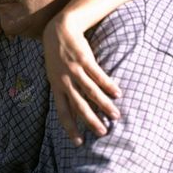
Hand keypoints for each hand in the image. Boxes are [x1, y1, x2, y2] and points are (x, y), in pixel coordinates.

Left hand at [42, 12, 120, 145]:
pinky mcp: (84, 60)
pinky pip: (98, 75)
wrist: (59, 30)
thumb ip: (64, 91)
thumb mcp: (55, 75)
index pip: (62, 112)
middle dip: (90, 120)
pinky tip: (118, 94)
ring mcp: (73, 70)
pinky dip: (108, 85)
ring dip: (104, 105)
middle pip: (78, 105)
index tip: (78, 142)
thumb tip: (72, 111)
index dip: (70, 127)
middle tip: (102, 132)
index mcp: (55, 86)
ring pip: (90, 92)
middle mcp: (64, 81)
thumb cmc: (57, 56)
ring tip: (115, 116)